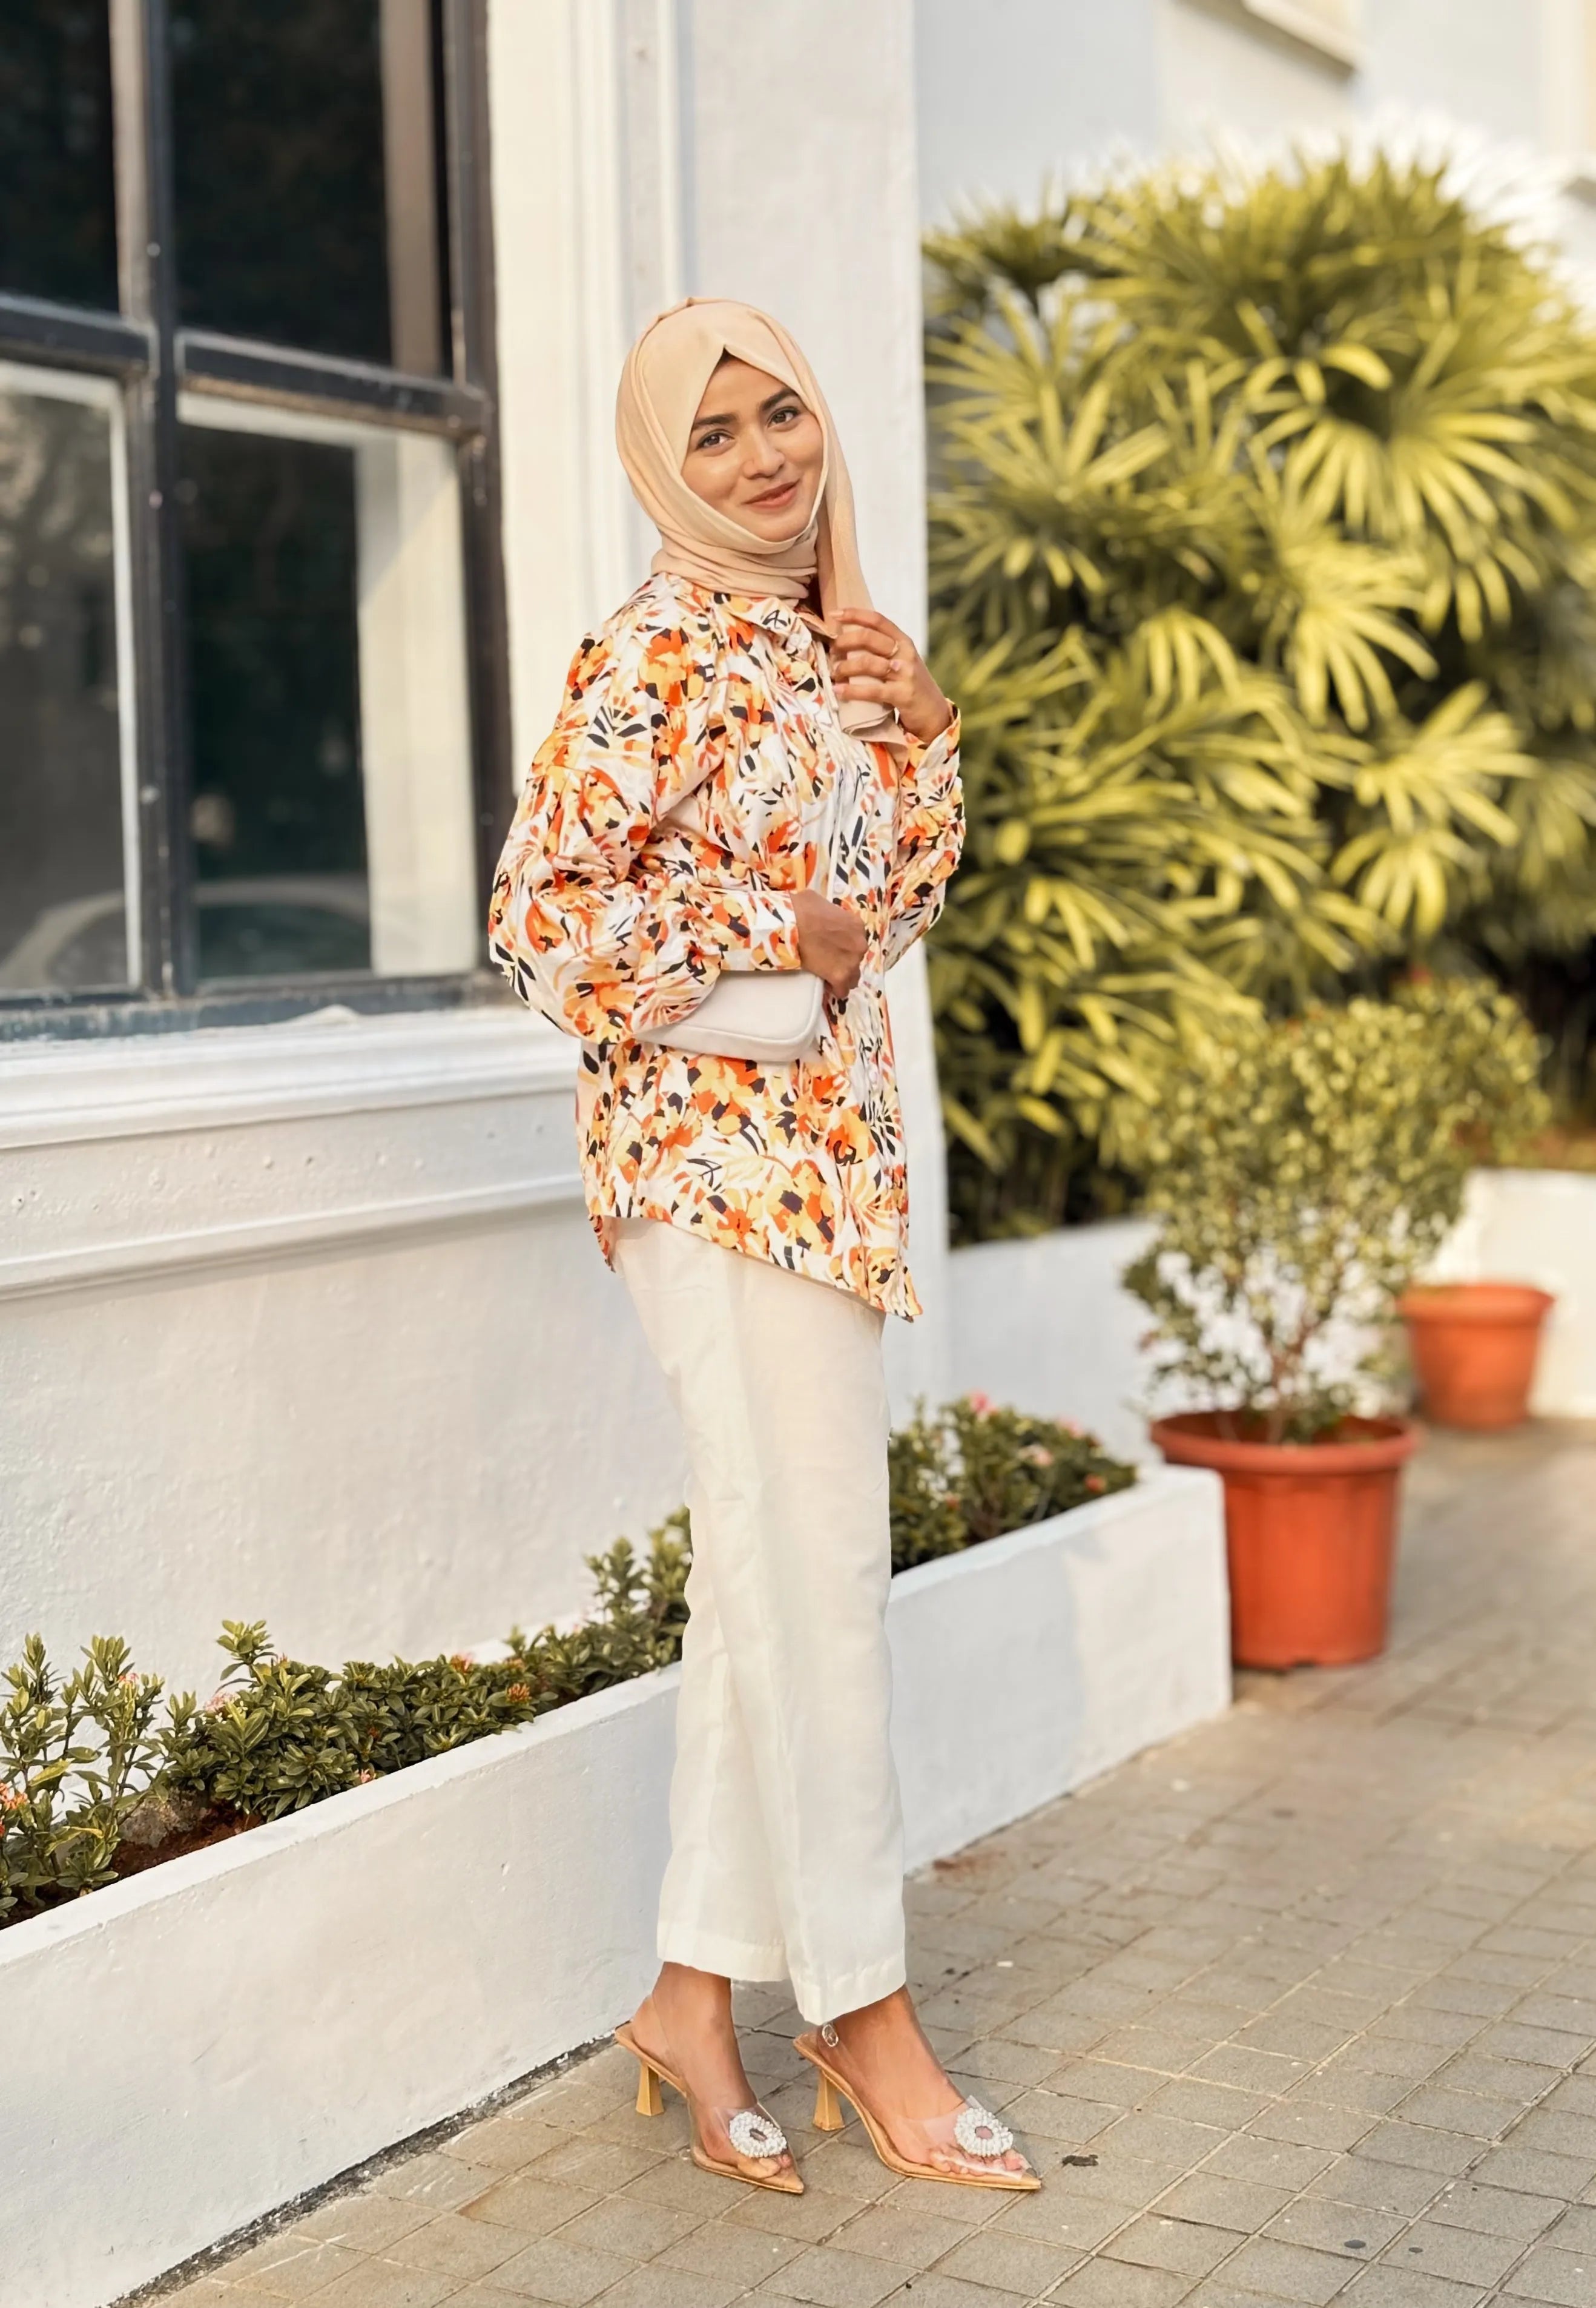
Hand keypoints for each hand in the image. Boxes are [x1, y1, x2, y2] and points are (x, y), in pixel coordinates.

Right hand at [791, 889, 866, 1000]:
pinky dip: (836, 989)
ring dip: (842, 976)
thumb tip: (820, 913)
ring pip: (852, 977)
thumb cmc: (802, 909)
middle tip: (828, 961)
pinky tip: (827, 986)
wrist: (792, 924)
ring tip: (828, 975)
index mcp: (856, 925)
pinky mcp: (840, 976)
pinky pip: (842, 990)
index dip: (844, 946)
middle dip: (844, 961)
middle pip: (856, 959)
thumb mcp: (818, 901)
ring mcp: (851, 962)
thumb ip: (827, 911)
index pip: (855, 941)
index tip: (832, 948)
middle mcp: (859, 944)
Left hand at [831, 608, 953, 744]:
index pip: (877, 620)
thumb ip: (882, 651)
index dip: (854, 614)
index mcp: (904, 641)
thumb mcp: (902, 662)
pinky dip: (851, 690)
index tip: (834, 614)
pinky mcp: (903, 695)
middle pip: (869, 638)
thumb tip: (847, 643)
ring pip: (867, 663)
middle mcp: (905, 653)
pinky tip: (838, 690)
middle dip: (844, 642)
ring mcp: (905, 674)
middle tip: (832, 651)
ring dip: (845, 667)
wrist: (934, 714)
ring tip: (834, 673)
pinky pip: (872, 690)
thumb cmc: (910, 687)